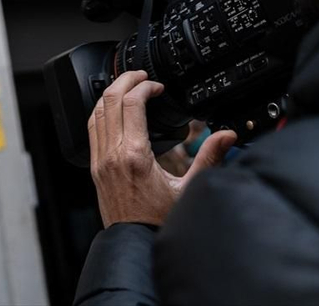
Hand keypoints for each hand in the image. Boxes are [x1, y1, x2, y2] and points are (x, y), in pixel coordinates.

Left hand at [87, 70, 237, 226]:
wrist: (134, 242)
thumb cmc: (158, 221)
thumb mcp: (189, 189)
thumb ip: (209, 158)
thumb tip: (227, 135)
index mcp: (135, 155)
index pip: (133, 103)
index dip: (145, 86)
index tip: (158, 86)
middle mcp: (112, 154)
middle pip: (110, 99)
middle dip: (125, 80)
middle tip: (142, 75)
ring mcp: (100, 160)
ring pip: (96, 111)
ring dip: (111, 93)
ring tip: (127, 85)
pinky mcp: (95, 167)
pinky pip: (91, 128)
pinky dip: (100, 111)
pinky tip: (112, 109)